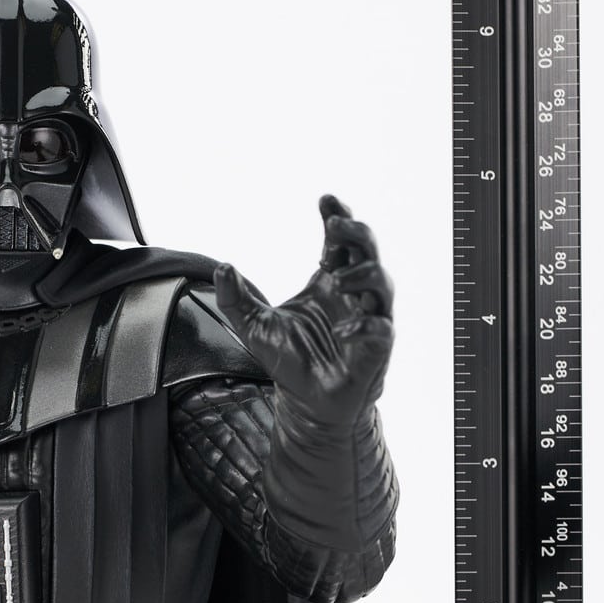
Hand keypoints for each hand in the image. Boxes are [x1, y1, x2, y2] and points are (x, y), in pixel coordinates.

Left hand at [214, 195, 393, 426]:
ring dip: (363, 274)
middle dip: (356, 232)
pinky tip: (344, 328)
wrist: (305, 403)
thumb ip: (235, 298)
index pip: (340, 241)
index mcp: (328, 282)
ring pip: (382, 284)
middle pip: (367, 250)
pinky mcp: (375, 349)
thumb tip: (221, 268)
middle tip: (335, 224)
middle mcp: (352, 295)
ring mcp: (367, 319)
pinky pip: (380, 329)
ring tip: (339, 278)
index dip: (337, 217)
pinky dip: (365, 324)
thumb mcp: (252, 326)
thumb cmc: (288, 359)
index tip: (326, 200)